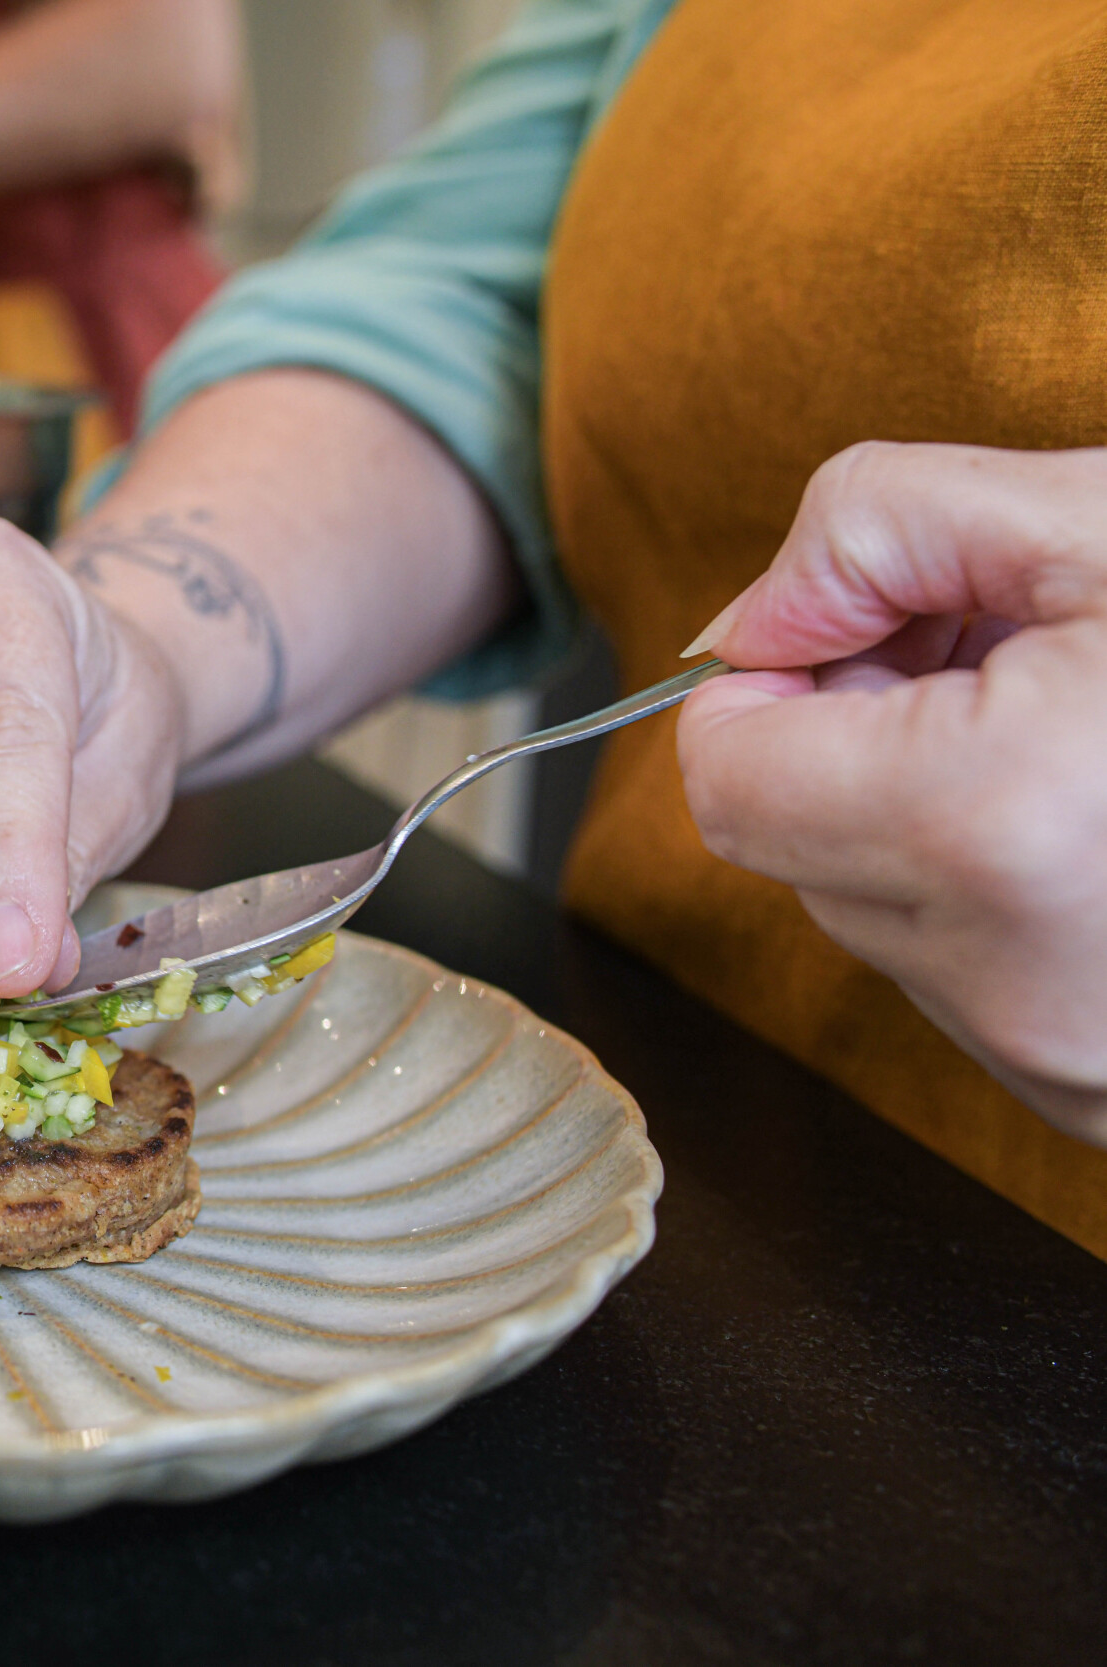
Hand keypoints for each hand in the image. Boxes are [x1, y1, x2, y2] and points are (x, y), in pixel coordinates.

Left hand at [678, 442, 1106, 1143]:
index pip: (725, 773)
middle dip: (851, 732)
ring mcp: (1064, 1063)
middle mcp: (1012, 978)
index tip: (860, 623)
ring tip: (1081, 735)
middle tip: (997, 651)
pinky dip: (1001, 896)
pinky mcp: (1103, 1103)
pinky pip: (970, 981)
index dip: (770, 677)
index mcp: (998, 824)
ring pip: (877, 916)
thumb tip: (749, 616)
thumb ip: (884, 528)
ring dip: (926, 813)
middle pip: (787, 845)